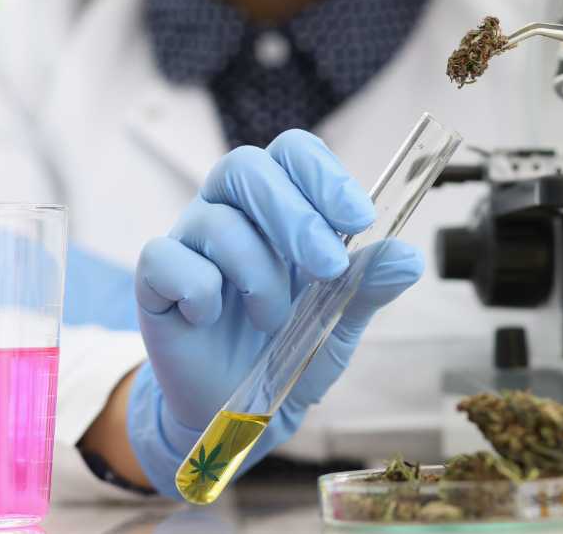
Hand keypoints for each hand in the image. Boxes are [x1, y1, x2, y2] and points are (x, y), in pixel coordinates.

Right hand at [127, 130, 422, 497]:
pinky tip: (213, 319)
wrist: (239, 410)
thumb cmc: (290, 350)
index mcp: (281, 206)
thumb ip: (368, 286)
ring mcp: (190, 242)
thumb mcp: (340, 323)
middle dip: (294, 216)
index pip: (293, 153)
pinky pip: (166, 259)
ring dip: (258, 273)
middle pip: (246, 167)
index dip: (324, 175)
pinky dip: (199, 290)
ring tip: (273, 321)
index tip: (358, 218)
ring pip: (215, 220)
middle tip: (327, 267)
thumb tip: (408, 257)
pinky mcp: (154, 280)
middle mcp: (231, 210)